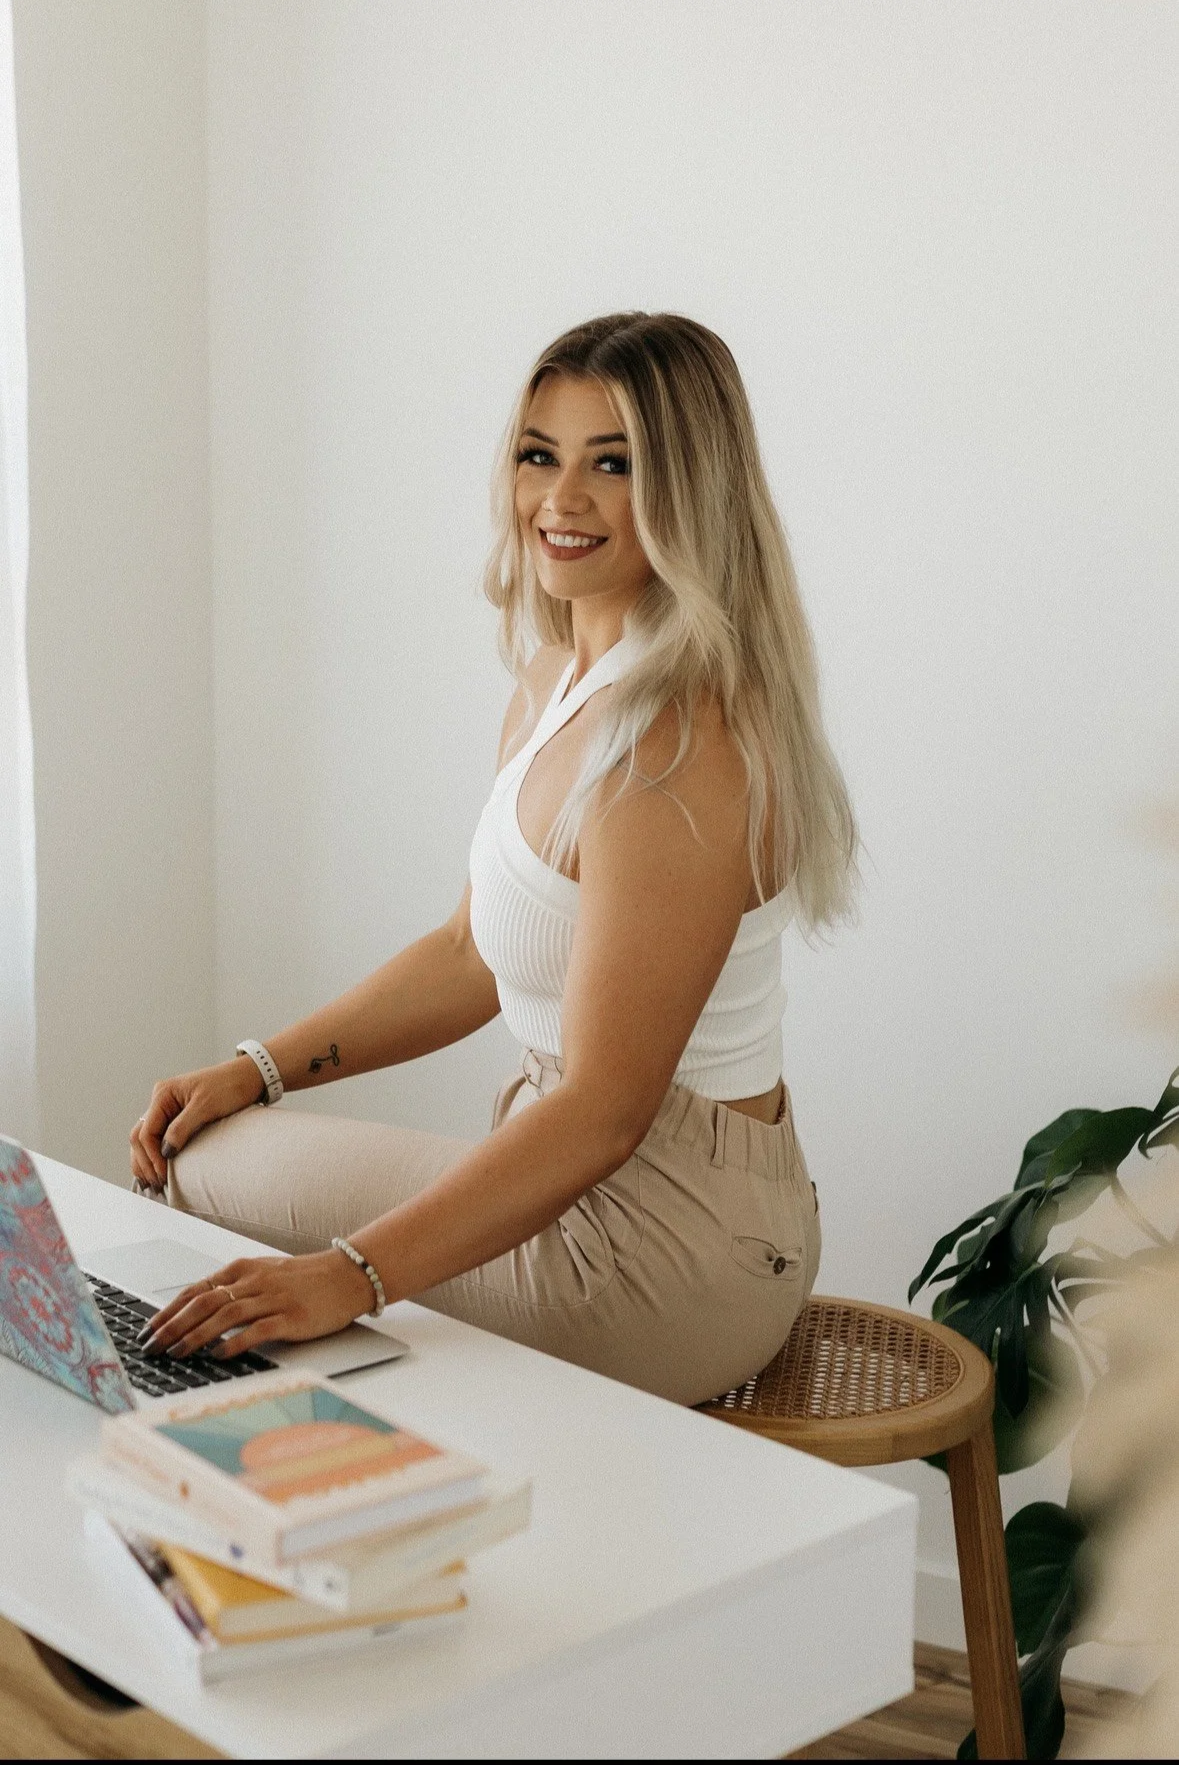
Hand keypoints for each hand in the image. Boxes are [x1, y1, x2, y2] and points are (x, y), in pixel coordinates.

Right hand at [129, 1058, 265, 1189]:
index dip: (152, 1156)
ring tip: (153, 1182)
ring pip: (146, 1139)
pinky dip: (155, 1154)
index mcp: (163, 1094)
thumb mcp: (205, 1106)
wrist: (248, 1077)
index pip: (146, 1131)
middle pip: (140, 1136)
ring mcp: (167, 1110)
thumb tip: (165, 1152)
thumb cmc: (229, 1085)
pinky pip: (158, 1138)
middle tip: (156, 1183)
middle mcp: (161, 1101)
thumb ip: (182, 1128)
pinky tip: (157, 1169)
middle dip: (145, 1161)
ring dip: (146, 1161)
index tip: (163, 1173)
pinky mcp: (177, 1118)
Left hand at [140, 1249, 375, 1359]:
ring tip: (177, 1353)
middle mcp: (254, 1281)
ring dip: (196, 1336)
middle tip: (153, 1346)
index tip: (149, 1329)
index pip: (196, 1290)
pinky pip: (257, 1330)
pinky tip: (219, 1355)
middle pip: (204, 1303)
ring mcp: (273, 1298)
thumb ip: (233, 1289)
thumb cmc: (304, 1279)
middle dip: (173, 1326)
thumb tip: (195, 1311)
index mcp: (243, 1270)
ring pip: (225, 1316)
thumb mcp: (264, 1274)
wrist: (347, 1275)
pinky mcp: (291, 1317)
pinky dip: (234, 1343)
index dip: (169, 1311)